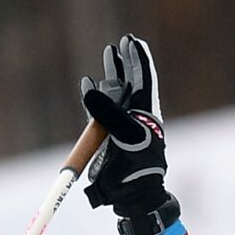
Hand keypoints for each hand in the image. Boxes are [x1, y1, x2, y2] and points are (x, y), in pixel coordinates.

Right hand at [79, 34, 178, 234]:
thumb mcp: (125, 136)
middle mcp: (133, 115)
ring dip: (110, 74)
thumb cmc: (136, 166)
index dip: (140, 60)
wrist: (130, 192)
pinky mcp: (104, 135)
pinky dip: (92, 95)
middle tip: (122, 42)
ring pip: (114, 93)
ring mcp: (118, 124)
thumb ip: (108, 112)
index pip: (144, 79)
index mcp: (146, 113)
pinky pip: (97, 110)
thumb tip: (89, 86)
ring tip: (109, 53)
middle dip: (126, 62)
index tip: (134, 41)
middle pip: (130, 82)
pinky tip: (87, 81)